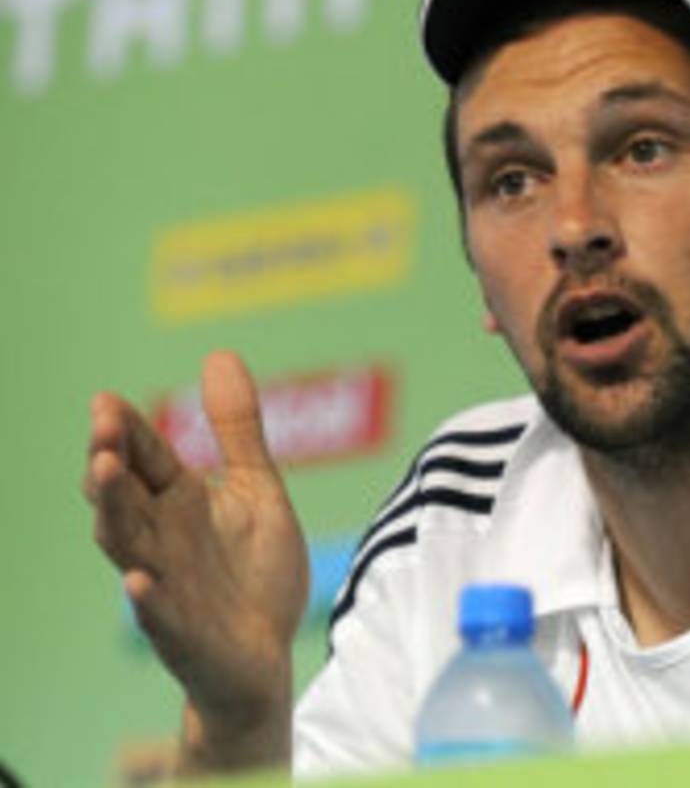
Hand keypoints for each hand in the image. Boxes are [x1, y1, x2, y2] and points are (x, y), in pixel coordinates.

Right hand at [84, 351, 307, 772]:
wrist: (269, 655)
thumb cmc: (255, 573)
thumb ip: (238, 431)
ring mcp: (166, 585)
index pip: (144, 458)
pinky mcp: (182, 631)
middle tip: (101, 429)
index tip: (106, 400)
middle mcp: (162, 539)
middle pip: (124, 496)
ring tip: (105, 473)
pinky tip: (138, 579)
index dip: (125, 431)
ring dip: (114, 512)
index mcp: (179, 502)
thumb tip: (219, 354)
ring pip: (127, 546)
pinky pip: (159, 614)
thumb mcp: (258, 490)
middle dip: (110, 463)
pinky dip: (148, 598)